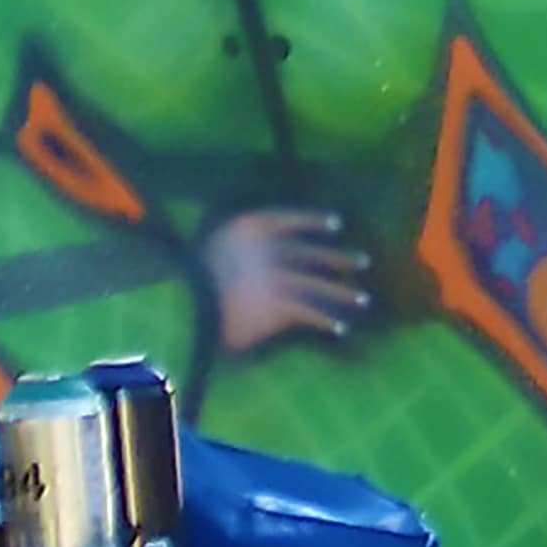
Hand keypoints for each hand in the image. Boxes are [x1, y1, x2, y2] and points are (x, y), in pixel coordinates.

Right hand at [205, 207, 371, 353]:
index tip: (336, 224)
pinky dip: (325, 321)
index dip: (315, 221)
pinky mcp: (278, 305)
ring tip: (363, 299)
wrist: (183, 304)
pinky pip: (308, 312)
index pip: (291, 218)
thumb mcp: (209, 245)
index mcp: (251, 226)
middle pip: (311, 252)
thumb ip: (234, 241)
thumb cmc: (189, 278)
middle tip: (363, 261)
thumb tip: (255, 249)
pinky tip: (340, 327)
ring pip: (317, 283)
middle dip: (338, 258)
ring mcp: (277, 276)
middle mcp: (270, 247)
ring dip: (341, 293)